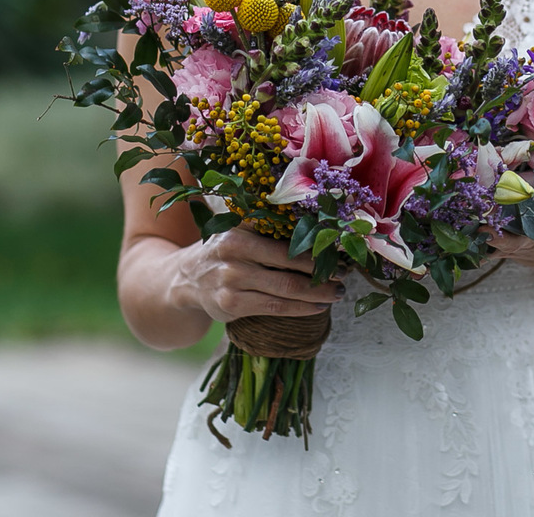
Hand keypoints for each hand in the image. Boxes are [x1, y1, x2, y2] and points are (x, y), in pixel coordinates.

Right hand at [170, 224, 346, 321]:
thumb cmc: (226, 250)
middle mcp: (233, 254)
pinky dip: (300, 309)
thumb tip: (322, 226)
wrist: (187, 278)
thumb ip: (271, 226)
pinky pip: (274, 308)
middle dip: (324, 275)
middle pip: (290, 268)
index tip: (341, 255)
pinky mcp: (230, 306)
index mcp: (241, 231)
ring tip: (337, 294)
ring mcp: (230, 282)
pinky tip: (317, 307)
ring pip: (286, 291)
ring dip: (318, 294)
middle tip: (346, 277)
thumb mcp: (241, 230)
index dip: (318, 251)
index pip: (289, 242)